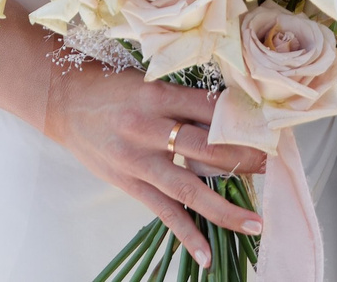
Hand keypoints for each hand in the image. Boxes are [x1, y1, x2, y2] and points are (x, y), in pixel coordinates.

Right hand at [41, 66, 268, 266]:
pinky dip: (187, 235)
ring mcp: (138, 161)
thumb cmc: (111, 87)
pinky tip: (206, 255)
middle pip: (208, 148)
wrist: (63, 102)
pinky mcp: (129, 184)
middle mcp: (149, 128)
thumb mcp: (149, 82)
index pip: (212, 109)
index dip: (243, 120)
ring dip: (225, 208)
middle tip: (273, 168)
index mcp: (158, 95)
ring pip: (190, 189)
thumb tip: (229, 117)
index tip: (270, 129)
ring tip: (255, 223)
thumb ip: (184, 101)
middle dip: (245, 160)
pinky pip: (164, 213)